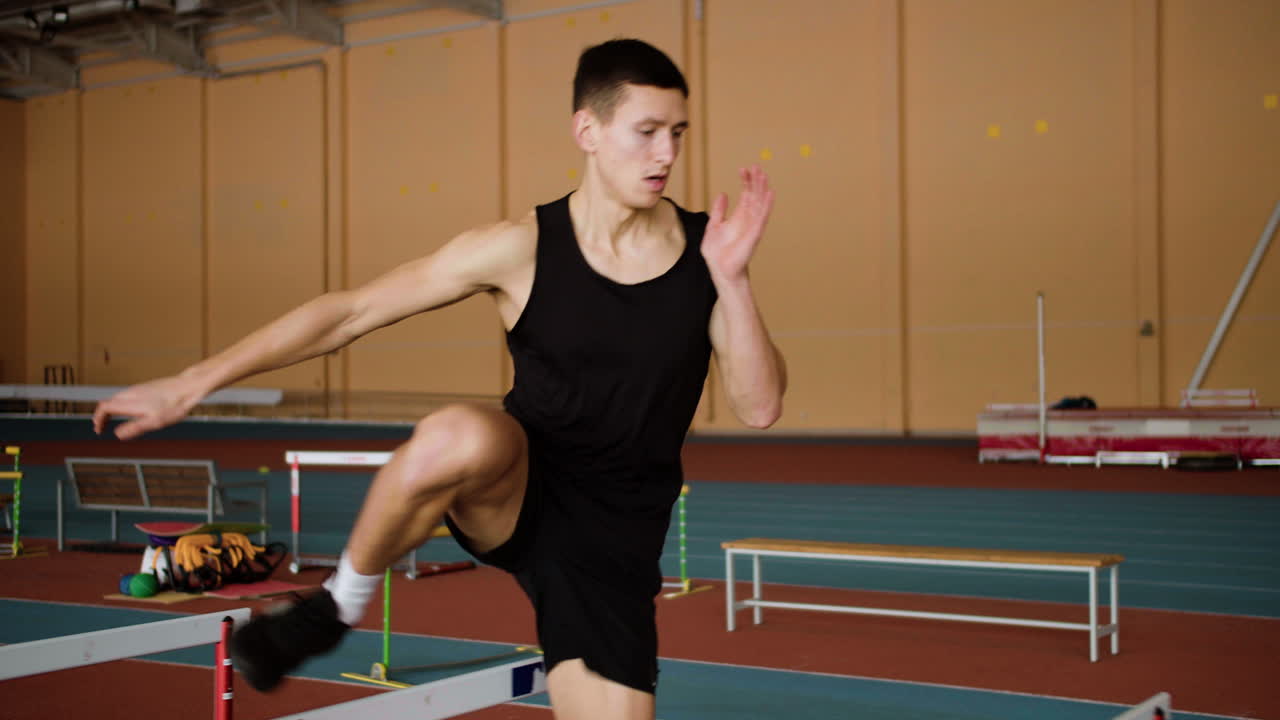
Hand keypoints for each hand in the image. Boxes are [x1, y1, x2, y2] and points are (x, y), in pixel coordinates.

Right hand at [92, 376, 202, 439]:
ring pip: (118, 398)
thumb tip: (118, 434)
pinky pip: (128, 396)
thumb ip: (134, 428)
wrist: (188, 387)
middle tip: (102, 427)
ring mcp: (139, 388)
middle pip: (108, 402)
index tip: (98, 429)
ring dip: (112, 410)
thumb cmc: (173, 405)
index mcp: (130, 402)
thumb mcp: (154, 421)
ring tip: (113, 421)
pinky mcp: (147, 387)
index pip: (104, 407)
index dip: (97, 418)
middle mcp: (131, 393)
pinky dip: (122, 405)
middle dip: (102, 415)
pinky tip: (131, 412)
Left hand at [702, 165, 774, 281]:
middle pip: (755, 195)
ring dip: (762, 188)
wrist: (720, 269)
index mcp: (739, 216)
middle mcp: (748, 219)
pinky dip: (767, 205)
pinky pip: (762, 216)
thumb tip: (723, 194)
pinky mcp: (754, 233)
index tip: (743, 169)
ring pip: (760, 203)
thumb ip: (719, 211)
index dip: (746, 181)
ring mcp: (753, 225)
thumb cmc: (717, 253)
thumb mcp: (713, 226)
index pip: (746, 194)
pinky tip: (770, 193)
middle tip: (756, 166)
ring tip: (763, 174)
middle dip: (755, 181)